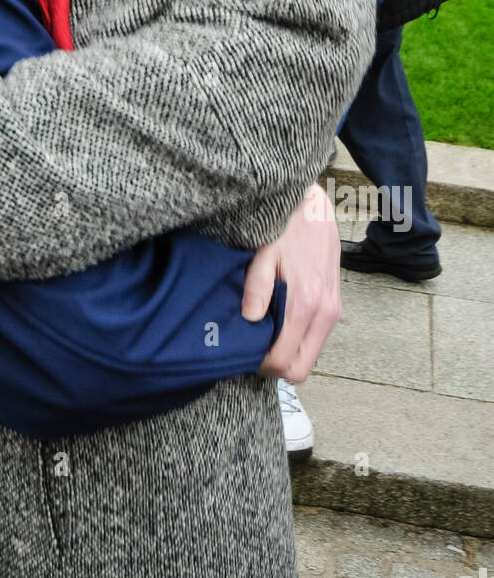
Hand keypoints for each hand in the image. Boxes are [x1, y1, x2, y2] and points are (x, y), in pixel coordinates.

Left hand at [244, 182, 340, 384]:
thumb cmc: (286, 227)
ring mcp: (333, 311)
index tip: (243, 355)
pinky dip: (297, 340)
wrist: (313, 207)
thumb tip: (249, 319)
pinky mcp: (335, 305)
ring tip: (262, 334)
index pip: (285, 361)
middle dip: (275, 367)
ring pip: (309, 356)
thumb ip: (257, 286)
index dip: (261, 366)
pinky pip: (315, 339)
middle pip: (301, 369)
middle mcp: (325, 313)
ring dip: (287, 354)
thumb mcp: (265, 252)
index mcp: (306, 303)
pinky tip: (277, 322)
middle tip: (251, 351)